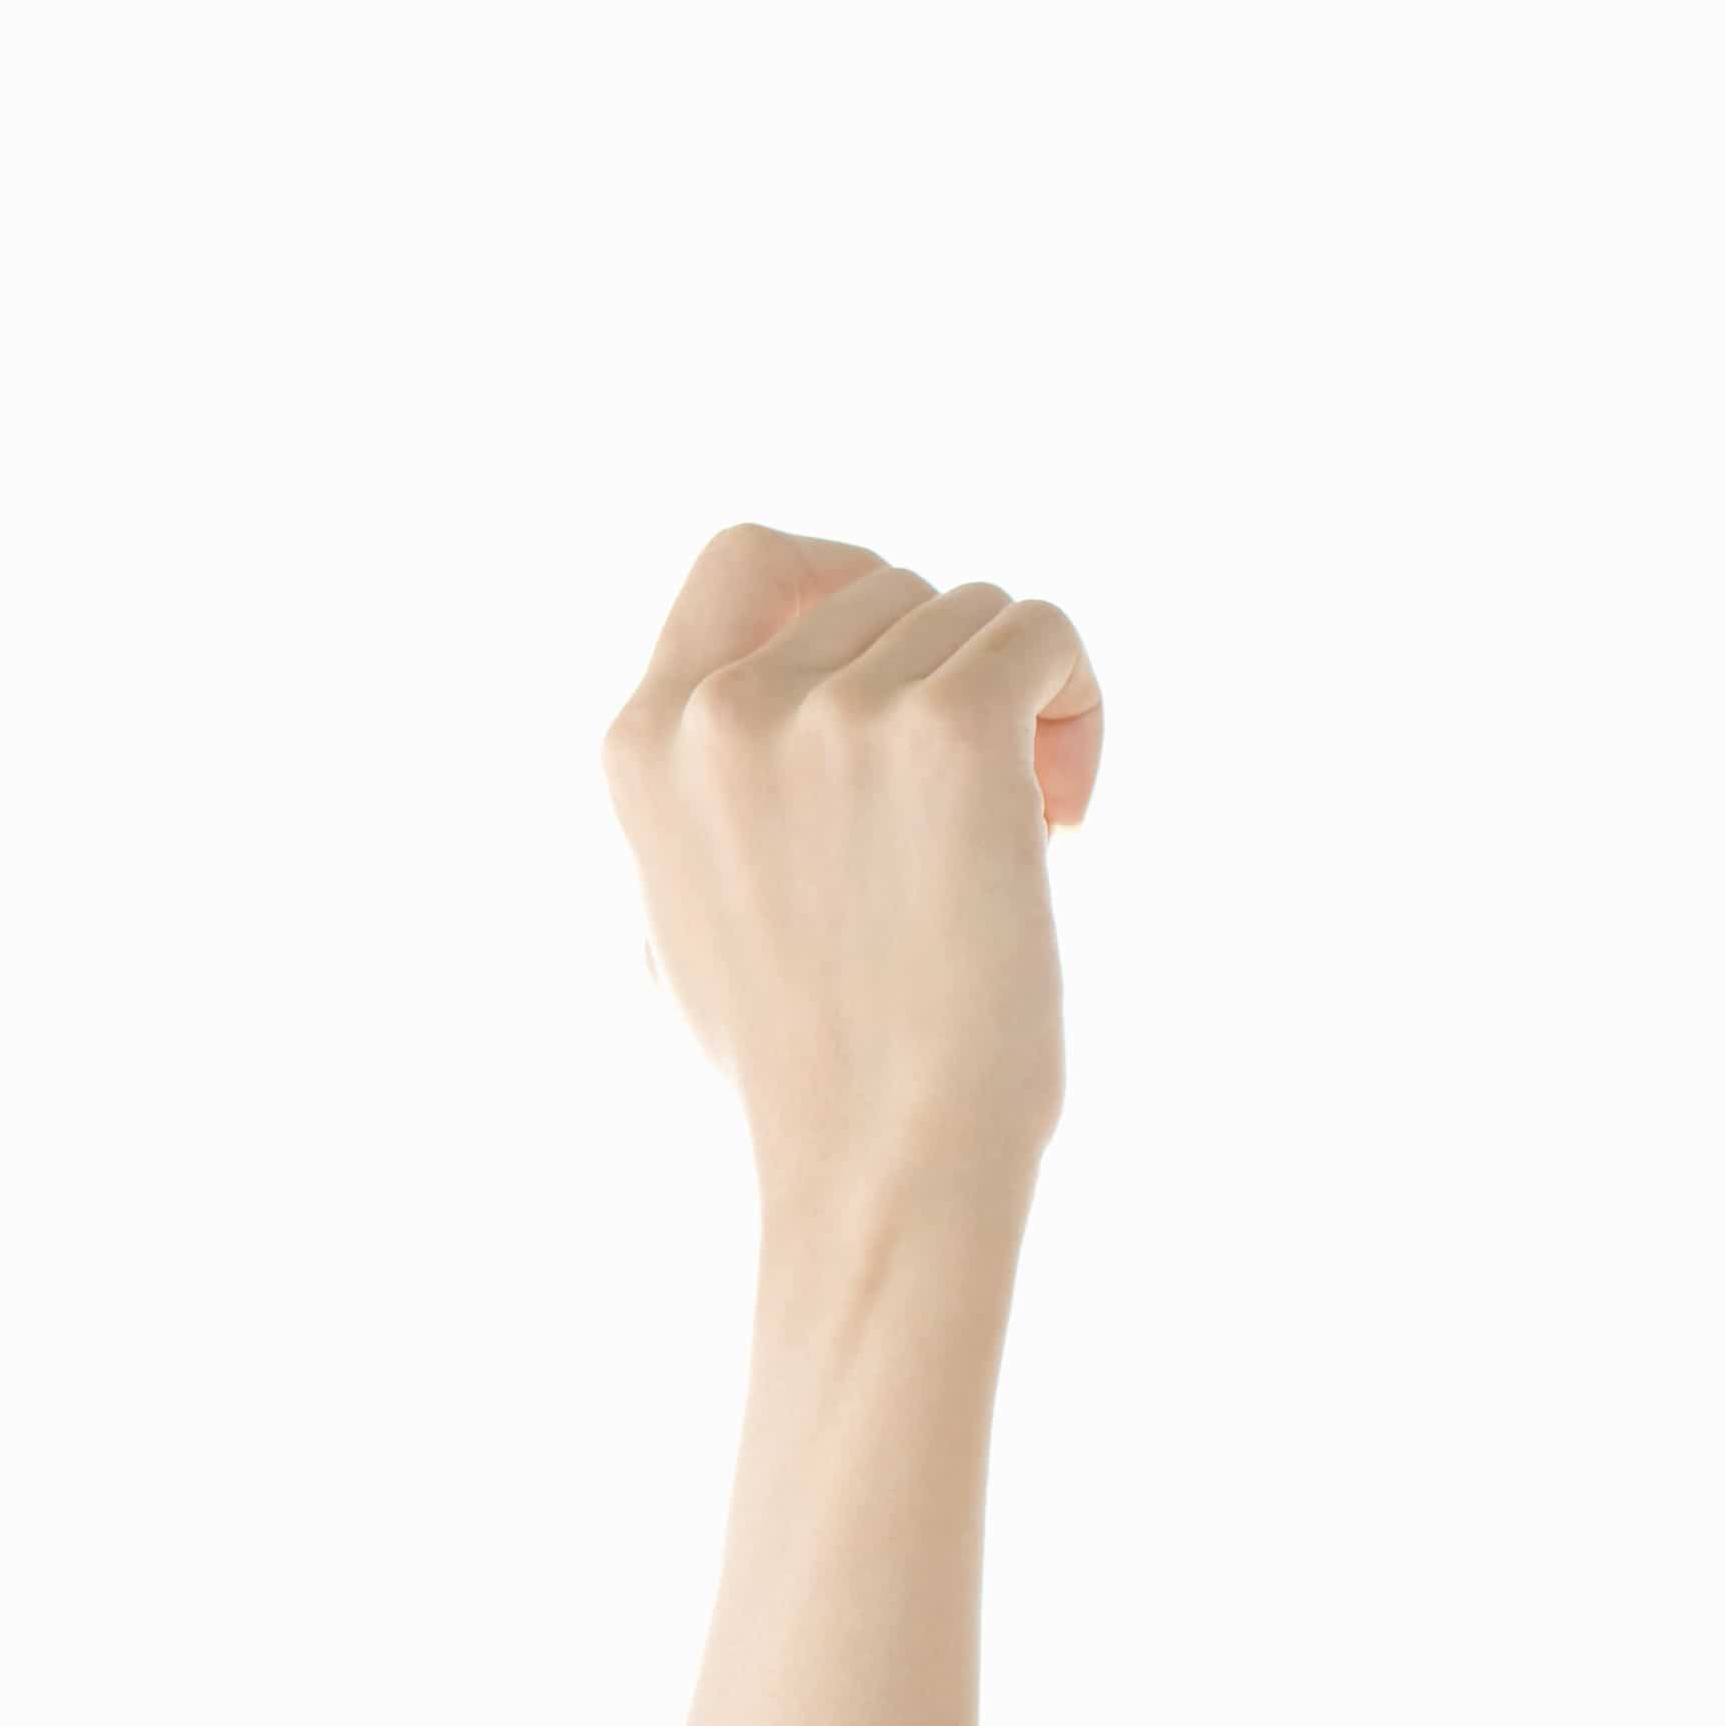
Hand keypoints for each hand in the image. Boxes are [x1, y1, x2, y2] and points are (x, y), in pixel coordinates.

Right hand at [600, 522, 1105, 1218]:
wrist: (882, 1167)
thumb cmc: (809, 1075)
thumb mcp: (684, 916)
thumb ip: (702, 801)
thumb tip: (731, 708)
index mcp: (644, 742)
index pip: (745, 558)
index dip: (842, 576)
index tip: (908, 655)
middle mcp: (726, 710)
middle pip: (893, 591)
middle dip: (954, 678)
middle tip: (991, 810)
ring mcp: (835, 714)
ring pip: (980, 616)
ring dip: (1026, 708)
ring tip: (1026, 835)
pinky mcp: (950, 732)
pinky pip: (1047, 637)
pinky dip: (1080, 706)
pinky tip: (1067, 817)